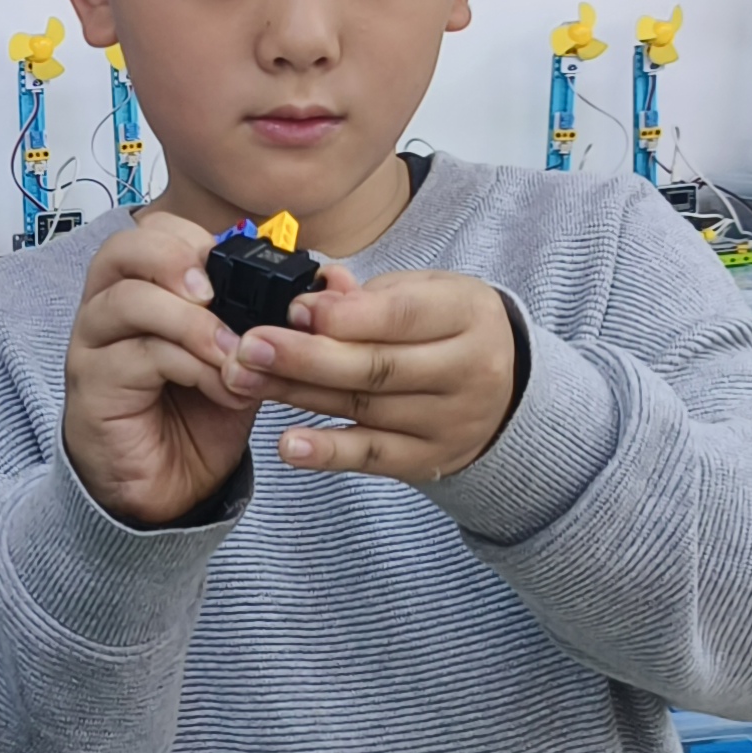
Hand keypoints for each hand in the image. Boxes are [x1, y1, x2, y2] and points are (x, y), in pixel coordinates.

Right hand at [61, 211, 260, 525]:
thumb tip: (331, 278)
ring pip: (129, 301)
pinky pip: (138, 356)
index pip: (152, 231)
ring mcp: (93, 346)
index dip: (194, 238)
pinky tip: (224, 389)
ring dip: (193, 322)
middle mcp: (106, 307)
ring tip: (233, 353)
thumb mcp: (244, 354)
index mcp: (140, 287)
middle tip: (220, 295)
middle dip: (180, 260)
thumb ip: (268, 316)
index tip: (241, 271)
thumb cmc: (198, 413)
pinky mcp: (94, 387)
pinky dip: (191, 366)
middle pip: (125, 250)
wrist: (169, 486)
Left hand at [222, 265, 521, 481]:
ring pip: (365, 408)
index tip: (293, 309)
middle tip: (249, 347)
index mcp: (469, 315)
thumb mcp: (426, 294)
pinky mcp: (430, 458)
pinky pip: (373, 456)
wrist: (505, 392)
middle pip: (378, 367)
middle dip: (306, 356)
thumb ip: (369, 296)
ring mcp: (451, 421)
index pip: (403, 316)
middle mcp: (469, 371)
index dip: (344, 316)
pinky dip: (328, 451)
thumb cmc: (447, 330)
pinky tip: (288, 444)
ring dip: (299, 395)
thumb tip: (314, 294)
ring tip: (246, 381)